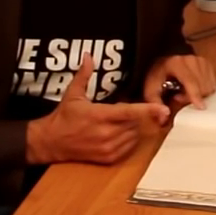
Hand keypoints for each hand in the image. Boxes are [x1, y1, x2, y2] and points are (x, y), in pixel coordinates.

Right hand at [26, 57, 169, 164]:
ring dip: (132, 127)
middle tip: (119, 111)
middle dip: (134, 115)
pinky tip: (117, 133)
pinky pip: (129, 148)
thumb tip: (89, 55)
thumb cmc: (64, 117)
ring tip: (116, 122)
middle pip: (136, 123)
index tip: (164, 109)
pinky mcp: (109, 159)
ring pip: (134, 135)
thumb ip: (84, 75)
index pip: (129, 112)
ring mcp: (108, 148)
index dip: (149, 110)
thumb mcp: (72, 94)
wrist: (51, 142)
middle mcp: (107, 133)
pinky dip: (128, 140)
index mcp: (100, 116)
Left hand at [144, 53, 215, 110]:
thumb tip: (164, 116)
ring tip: (185, 92)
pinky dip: (205, 90)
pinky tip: (194, 88)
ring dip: (200, 94)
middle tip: (179, 96)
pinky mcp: (208, 65)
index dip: (195, 94)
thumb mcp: (151, 88)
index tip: (200, 107)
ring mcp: (201, 61)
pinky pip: (212, 83)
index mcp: (177, 63)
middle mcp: (192, 60)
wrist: (166, 60)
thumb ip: (155, 102)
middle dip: (193, 96)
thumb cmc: (158, 74)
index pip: (190, 80)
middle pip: (202, 85)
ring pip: (209, 85)